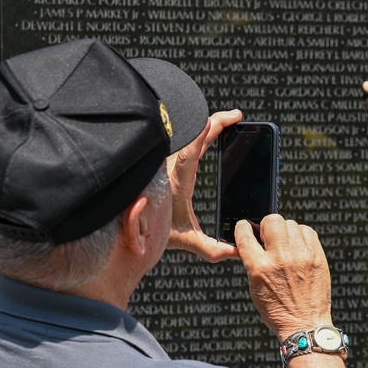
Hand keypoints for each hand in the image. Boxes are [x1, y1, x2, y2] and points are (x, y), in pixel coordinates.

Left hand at [166, 109, 241, 261]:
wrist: (131, 227)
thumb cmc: (156, 231)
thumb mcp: (185, 239)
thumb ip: (211, 248)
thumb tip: (235, 251)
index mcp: (177, 183)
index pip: (187, 156)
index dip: (198, 137)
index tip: (210, 122)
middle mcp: (172, 168)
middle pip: (194, 138)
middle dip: (216, 123)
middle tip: (236, 116)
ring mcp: (171, 163)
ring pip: (190, 136)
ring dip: (210, 125)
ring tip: (231, 119)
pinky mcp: (172, 163)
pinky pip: (189, 142)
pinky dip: (203, 132)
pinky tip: (214, 128)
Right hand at [235, 214, 331, 339]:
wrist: (305, 324)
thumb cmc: (278, 311)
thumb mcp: (255, 287)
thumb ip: (252, 261)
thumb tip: (252, 240)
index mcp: (260, 267)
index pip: (245, 234)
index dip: (243, 228)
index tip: (245, 228)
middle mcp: (281, 258)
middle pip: (272, 220)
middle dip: (267, 226)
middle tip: (269, 237)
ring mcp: (301, 256)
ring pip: (290, 223)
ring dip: (285, 231)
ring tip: (285, 245)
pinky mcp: (317, 257)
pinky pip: (308, 231)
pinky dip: (301, 235)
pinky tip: (298, 246)